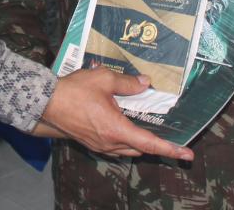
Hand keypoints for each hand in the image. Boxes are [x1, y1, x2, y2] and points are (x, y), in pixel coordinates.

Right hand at [38, 67, 193, 160]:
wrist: (46, 103)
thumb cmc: (74, 91)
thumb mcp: (105, 80)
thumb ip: (128, 83)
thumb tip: (145, 83)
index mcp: (116, 130)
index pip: (149, 143)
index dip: (170, 149)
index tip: (187, 154)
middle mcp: (110, 143)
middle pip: (140, 149)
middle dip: (155, 144)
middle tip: (170, 137)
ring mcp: (99, 146)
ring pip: (127, 149)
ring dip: (138, 141)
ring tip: (149, 129)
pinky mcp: (91, 143)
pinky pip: (114, 146)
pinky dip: (125, 139)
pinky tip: (125, 126)